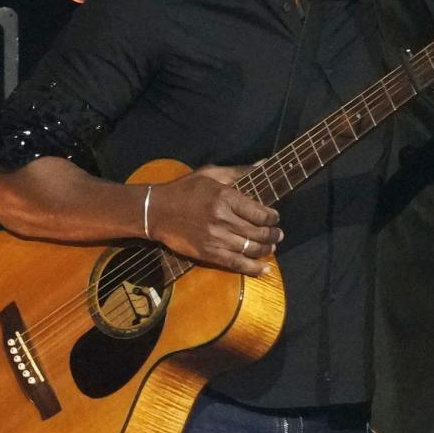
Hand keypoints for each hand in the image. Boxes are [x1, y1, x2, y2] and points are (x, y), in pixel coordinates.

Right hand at [148, 167, 280, 275]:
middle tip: (278, 234)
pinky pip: (236, 263)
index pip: (260, 213)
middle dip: (273, 234)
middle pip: (258, 232)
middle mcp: (222, 219)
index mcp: (225, 197)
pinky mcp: (208, 253)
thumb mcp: (210, 174)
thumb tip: (263, 164)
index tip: (275, 218)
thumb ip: (239, 171)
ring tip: (272, 246)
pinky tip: (265, 268)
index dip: (273, 218)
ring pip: (250, 248)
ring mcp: (215, 238)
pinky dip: (253, 268)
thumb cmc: (184, 189)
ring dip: (267, 249)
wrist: (155, 211)